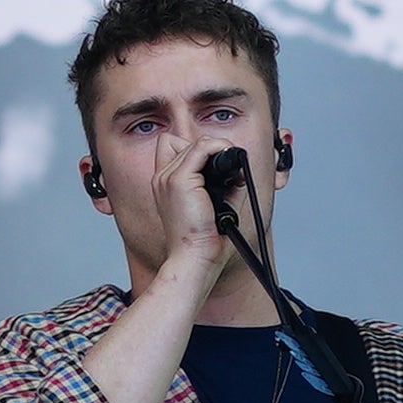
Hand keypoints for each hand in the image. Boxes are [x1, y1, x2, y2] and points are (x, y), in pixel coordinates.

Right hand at [127, 136, 236, 295]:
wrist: (194, 258)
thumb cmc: (202, 240)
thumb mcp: (212, 205)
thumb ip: (222, 183)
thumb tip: (239, 167)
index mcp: (165, 184)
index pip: (173, 148)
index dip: (197, 153)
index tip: (216, 170)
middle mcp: (162, 178)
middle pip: (188, 143)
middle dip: (212, 153)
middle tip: (230, 175)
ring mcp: (168, 177)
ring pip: (198, 143)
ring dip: (219, 152)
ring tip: (231, 175)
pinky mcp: (179, 181)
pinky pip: (203, 148)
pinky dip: (220, 150)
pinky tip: (230, 167)